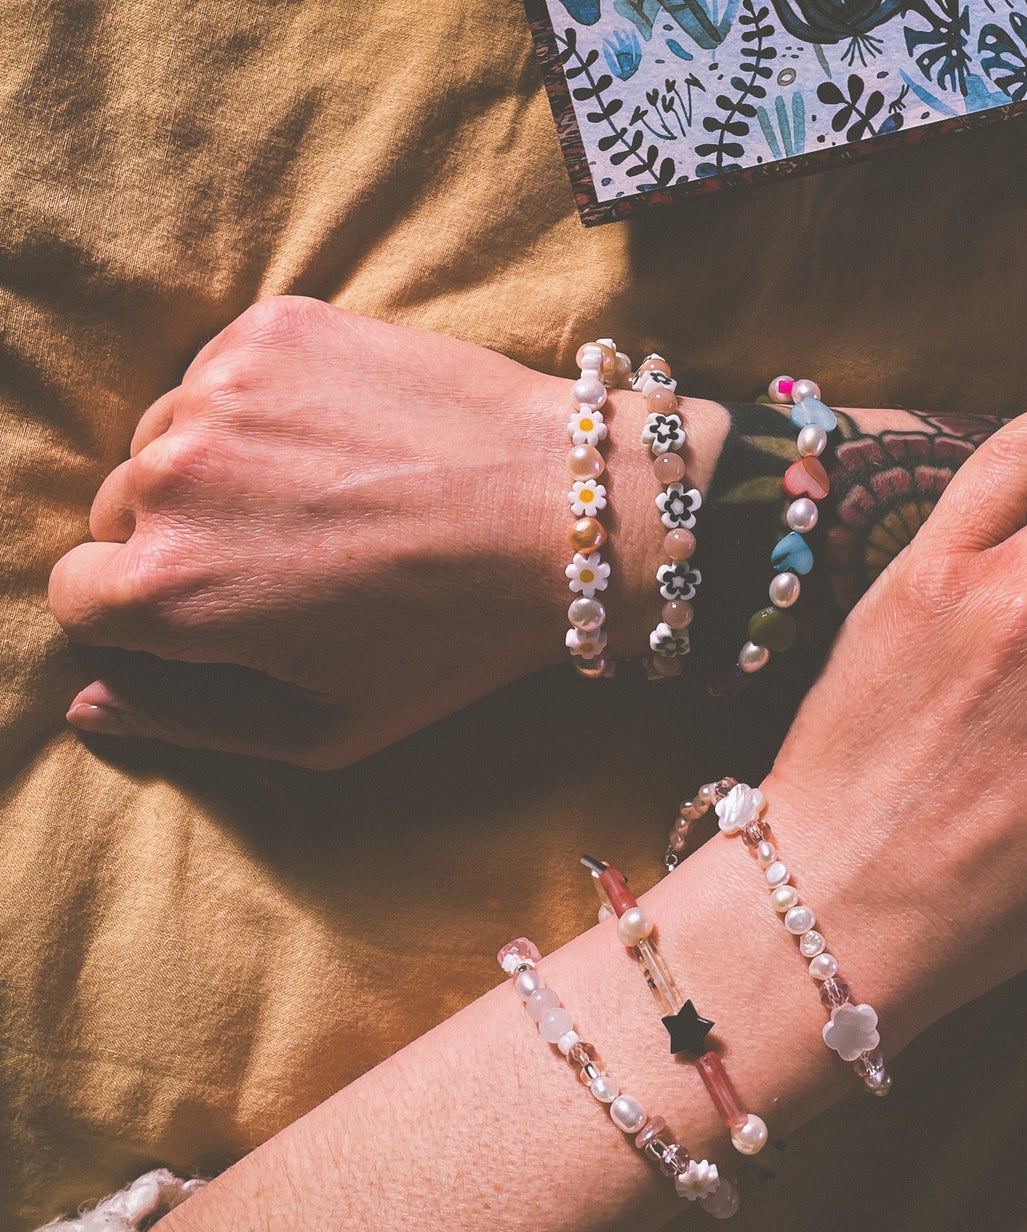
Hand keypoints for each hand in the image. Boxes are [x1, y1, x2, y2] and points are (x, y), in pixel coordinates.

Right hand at [47, 297, 719, 766]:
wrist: (567, 514)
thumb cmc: (457, 637)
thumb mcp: (330, 725)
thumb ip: (190, 722)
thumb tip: (86, 704)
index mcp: (173, 590)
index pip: (77, 596)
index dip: (140, 613)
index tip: (212, 610)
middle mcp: (175, 479)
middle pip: (120, 514)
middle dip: (182, 542)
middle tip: (290, 558)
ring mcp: (221, 389)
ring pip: (167, 438)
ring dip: (219, 468)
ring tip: (327, 497)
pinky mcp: (274, 329)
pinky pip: (221, 374)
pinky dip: (261, 406)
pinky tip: (346, 440)